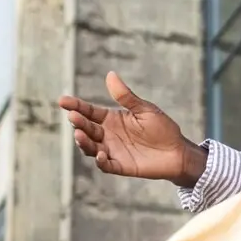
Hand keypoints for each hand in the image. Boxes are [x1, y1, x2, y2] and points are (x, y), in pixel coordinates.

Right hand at [59, 72, 207, 185]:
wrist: (178, 151)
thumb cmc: (162, 128)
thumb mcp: (144, 109)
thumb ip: (126, 97)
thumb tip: (110, 74)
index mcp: (111, 119)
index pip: (88, 111)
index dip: (75, 106)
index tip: (62, 100)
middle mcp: (108, 135)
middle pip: (87, 128)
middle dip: (78, 123)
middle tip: (73, 116)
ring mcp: (112, 151)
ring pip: (91, 147)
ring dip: (84, 142)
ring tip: (80, 135)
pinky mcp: (121, 166)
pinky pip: (106, 165)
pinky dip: (101, 161)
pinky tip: (101, 154)